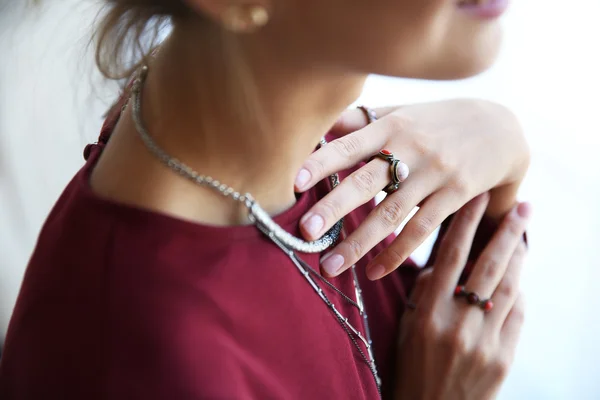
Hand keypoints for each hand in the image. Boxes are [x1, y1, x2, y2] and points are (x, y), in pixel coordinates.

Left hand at [294, 99, 530, 279]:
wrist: (502, 128)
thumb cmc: (438, 120)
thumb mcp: (403, 111)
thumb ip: (362, 120)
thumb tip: (321, 124)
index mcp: (392, 125)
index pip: (350, 144)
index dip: (322, 162)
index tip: (294, 182)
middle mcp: (411, 148)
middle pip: (366, 182)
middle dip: (334, 208)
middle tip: (305, 232)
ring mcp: (435, 174)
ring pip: (392, 213)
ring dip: (359, 243)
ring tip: (330, 266)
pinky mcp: (456, 195)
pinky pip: (422, 229)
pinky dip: (396, 253)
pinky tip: (373, 272)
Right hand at [394, 194, 529, 399]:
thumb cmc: (413, 368)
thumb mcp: (407, 328)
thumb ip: (425, 294)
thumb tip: (446, 263)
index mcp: (428, 313)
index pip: (451, 257)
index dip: (465, 224)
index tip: (477, 199)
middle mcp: (457, 324)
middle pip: (488, 266)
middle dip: (507, 232)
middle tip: (522, 206)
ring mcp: (484, 341)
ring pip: (508, 287)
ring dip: (518, 257)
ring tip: (523, 234)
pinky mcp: (503, 358)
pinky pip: (515, 315)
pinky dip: (517, 292)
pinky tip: (516, 278)